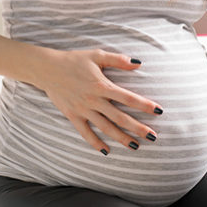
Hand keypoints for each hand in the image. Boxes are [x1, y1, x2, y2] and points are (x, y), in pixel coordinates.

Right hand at [32, 48, 162, 154]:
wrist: (47, 69)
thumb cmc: (74, 60)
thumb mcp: (97, 55)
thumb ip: (118, 60)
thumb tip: (139, 63)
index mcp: (102, 85)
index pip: (128, 97)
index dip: (145, 105)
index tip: (159, 111)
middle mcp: (94, 100)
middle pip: (120, 117)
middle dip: (138, 128)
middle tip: (153, 136)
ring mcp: (83, 110)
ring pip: (106, 128)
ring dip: (121, 138)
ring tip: (135, 146)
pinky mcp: (73, 116)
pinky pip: (86, 133)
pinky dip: (95, 143)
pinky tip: (106, 151)